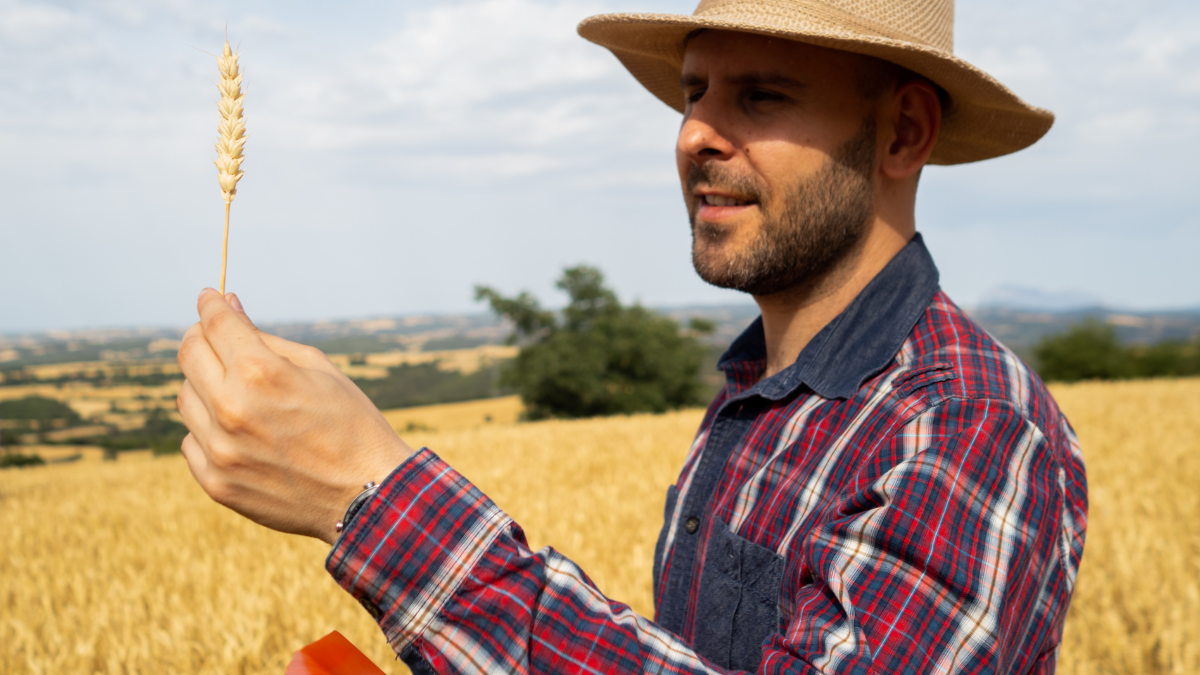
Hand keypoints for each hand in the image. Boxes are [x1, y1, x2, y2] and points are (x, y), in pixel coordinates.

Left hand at [176, 289, 413, 543]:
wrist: (368, 495)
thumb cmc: (351, 424)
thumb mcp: (318, 368)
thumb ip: (266, 338)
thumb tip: (228, 307)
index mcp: (261, 372)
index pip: (214, 322)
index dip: (211, 304)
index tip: (211, 297)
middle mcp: (231, 408)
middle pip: (189, 354)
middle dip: (201, 338)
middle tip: (217, 338)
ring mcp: (219, 449)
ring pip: (185, 398)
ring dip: (205, 387)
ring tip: (239, 394)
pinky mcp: (216, 482)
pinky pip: (191, 441)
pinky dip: (209, 430)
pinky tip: (240, 432)